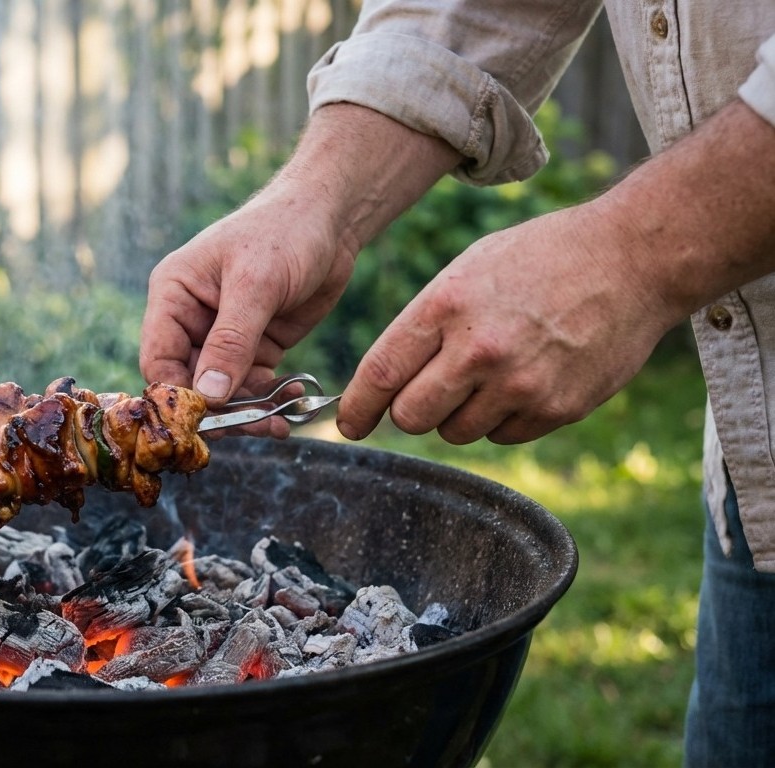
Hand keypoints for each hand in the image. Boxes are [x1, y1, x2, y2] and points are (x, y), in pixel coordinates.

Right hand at [140, 104, 460, 436]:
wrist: (332, 217)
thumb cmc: (285, 232)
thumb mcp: (258, 284)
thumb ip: (231, 341)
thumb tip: (207, 396)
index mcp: (173, 295)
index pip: (158, 359)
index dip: (176, 395)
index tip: (206, 422)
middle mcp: (190, 318)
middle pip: (188, 384)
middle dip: (218, 410)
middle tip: (253, 428)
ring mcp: (222, 335)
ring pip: (221, 392)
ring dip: (248, 411)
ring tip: (278, 423)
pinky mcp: (254, 345)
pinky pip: (251, 385)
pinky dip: (268, 400)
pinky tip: (291, 403)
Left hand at [337, 202, 678, 443]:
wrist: (633, 258)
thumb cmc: (539, 260)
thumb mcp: (467, 272)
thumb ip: (424, 325)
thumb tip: (384, 381)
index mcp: (446, 306)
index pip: (381, 374)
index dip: (357, 408)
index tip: (349, 424)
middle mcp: (479, 349)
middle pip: (411, 417)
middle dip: (410, 411)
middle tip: (426, 393)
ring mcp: (520, 383)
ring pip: (456, 433)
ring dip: (459, 415)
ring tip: (488, 374)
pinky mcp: (557, 408)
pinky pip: (503, 435)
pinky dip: (503, 419)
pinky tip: (524, 381)